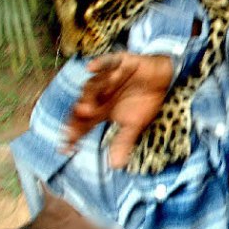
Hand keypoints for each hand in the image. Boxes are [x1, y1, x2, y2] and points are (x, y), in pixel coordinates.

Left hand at [65, 52, 173, 167]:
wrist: (162, 78)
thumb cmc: (144, 101)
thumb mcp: (134, 125)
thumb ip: (123, 142)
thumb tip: (115, 166)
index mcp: (100, 109)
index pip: (83, 122)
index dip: (74, 133)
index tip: (66, 147)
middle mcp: (99, 93)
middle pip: (84, 102)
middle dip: (80, 115)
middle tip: (75, 128)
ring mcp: (107, 77)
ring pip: (94, 84)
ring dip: (89, 95)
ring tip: (87, 108)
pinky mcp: (119, 62)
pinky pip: (107, 61)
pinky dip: (100, 64)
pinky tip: (91, 68)